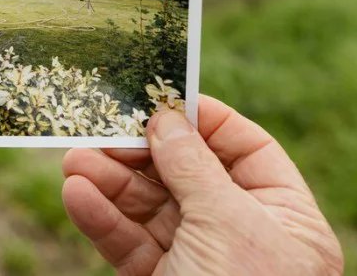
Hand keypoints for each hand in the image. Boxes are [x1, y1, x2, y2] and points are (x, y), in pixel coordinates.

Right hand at [62, 95, 342, 275]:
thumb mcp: (230, 225)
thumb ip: (194, 167)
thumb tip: (167, 117)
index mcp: (284, 218)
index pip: (245, 149)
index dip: (202, 120)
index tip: (158, 96)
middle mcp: (242, 235)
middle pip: (184, 174)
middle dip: (139, 151)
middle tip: (97, 125)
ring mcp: (198, 261)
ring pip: (147, 208)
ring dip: (109, 181)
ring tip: (72, 159)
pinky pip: (128, 243)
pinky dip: (101, 219)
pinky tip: (77, 195)